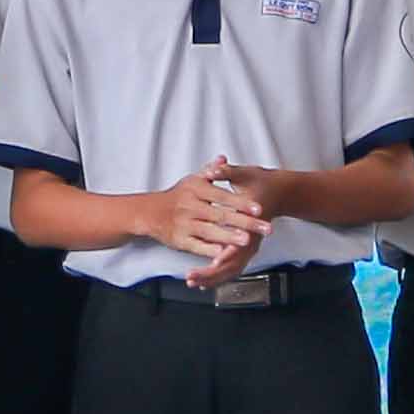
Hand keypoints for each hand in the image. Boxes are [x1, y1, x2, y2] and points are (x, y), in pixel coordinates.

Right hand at [157, 161, 269, 279]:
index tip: (259, 209)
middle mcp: (189, 206)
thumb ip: (210, 170)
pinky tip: (223, 254)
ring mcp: (184, 224)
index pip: (223, 196)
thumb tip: (223, 159)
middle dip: (244, 222)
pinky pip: (196, 246)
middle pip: (221, 215)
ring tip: (247, 241)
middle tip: (265, 228)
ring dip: (229, 237)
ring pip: (210, 231)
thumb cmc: (176, 196)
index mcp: (195, 189)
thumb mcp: (192, 180)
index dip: (241, 203)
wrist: (149, 212)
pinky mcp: (179, 239)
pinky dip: (209, 250)